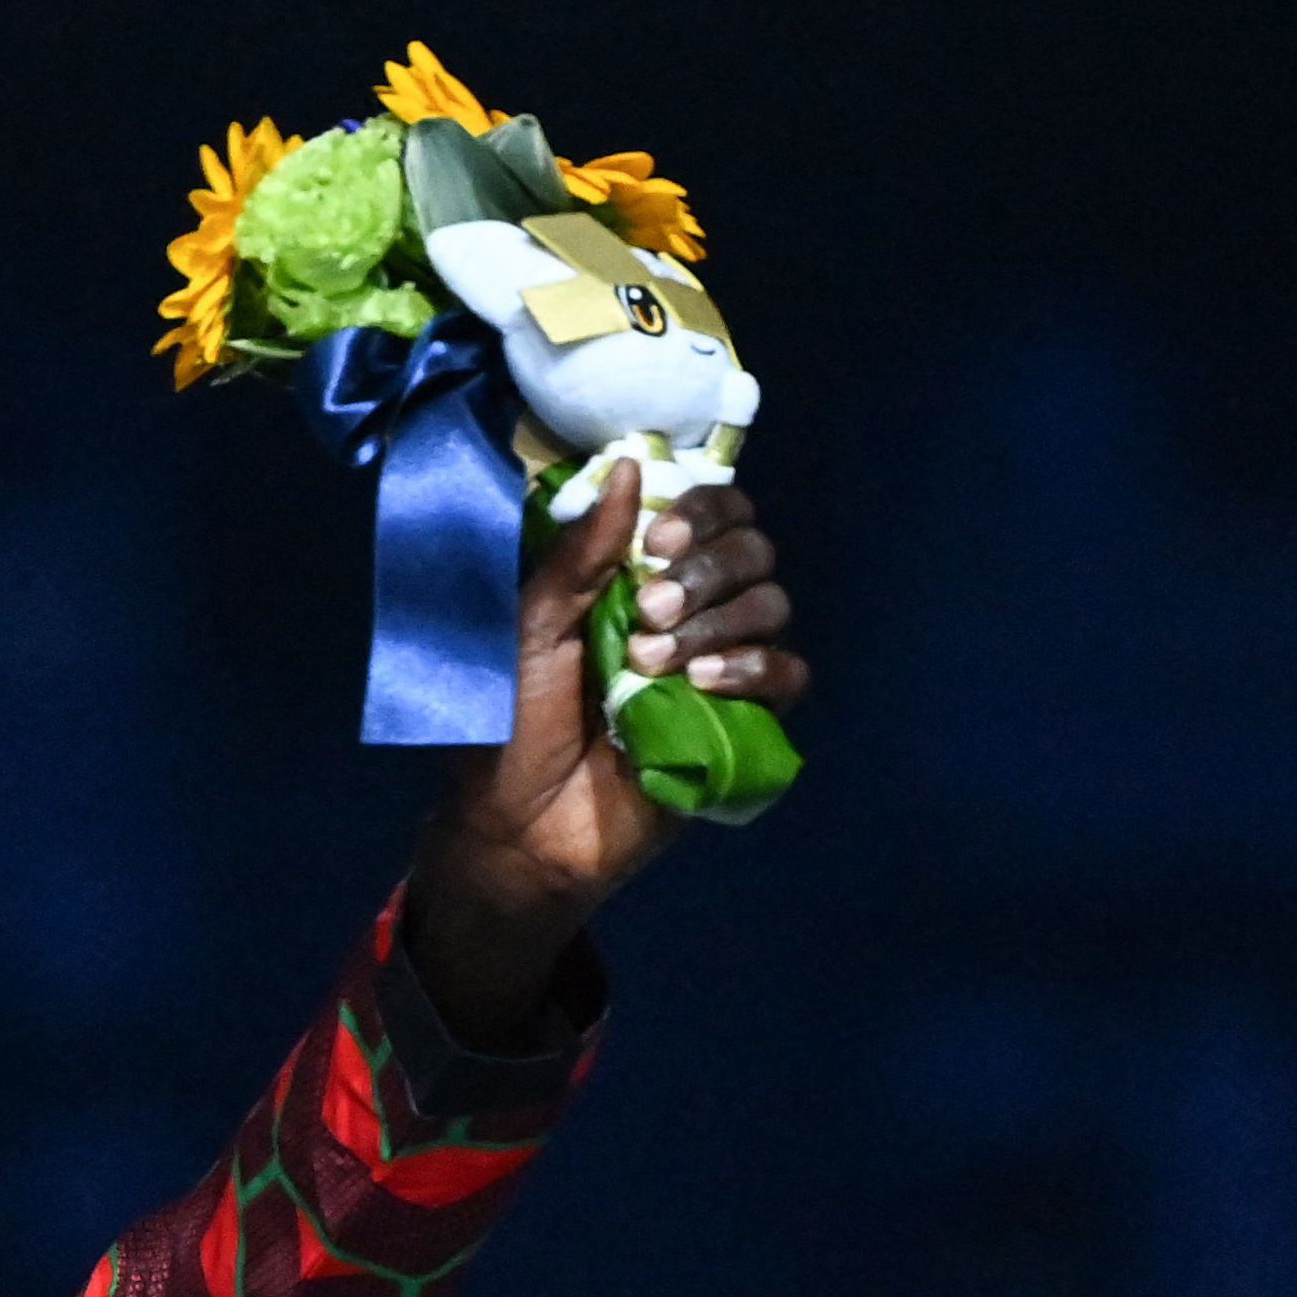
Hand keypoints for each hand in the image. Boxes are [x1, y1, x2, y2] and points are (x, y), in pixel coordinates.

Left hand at [404, 466, 809, 1038]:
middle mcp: (687, 613)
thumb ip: (578, 556)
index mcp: (636, 579)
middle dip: (706, 568)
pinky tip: (702, 684)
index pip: (706, 514)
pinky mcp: (742, 722)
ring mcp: (719, 666)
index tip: (657, 538)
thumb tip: (630, 466)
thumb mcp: (528, 633)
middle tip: (648, 608)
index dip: (701, 510)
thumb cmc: (508, 730)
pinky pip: (788, 673)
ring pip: (772, 603)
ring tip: (651, 660)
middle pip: (750, 550)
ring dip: (717, 619)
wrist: (520, 830)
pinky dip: (753, 667)